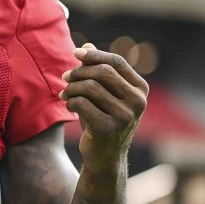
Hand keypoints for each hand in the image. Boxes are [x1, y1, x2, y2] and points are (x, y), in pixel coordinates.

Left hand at [59, 44, 147, 170]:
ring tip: (64, 94)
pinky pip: (82, 104)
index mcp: (140, 89)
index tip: (75, 52)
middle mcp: (138, 102)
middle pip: (103, 72)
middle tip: (65, 77)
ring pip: (90, 88)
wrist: (105, 157)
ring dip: (71, 88)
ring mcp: (126, 116)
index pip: (117, 62)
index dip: (95, 54)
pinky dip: (71, 102)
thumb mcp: (103, 95)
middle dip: (79, 72)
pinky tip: (69, 106)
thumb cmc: (103, 119)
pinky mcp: (109, 129)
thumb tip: (86, 46)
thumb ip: (97, 71)